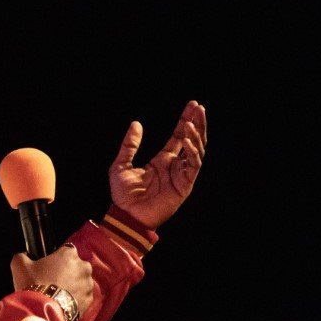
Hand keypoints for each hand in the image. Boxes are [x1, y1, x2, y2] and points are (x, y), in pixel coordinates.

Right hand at [11, 244, 94, 316]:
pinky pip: (83, 296)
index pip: (65, 251)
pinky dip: (75, 299)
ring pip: (81, 282)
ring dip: (73, 285)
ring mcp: (88, 284)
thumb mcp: (19, 265)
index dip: (56, 259)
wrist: (42, 312)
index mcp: (69, 254)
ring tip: (57, 295)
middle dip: (67, 272)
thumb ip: (22, 256)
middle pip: (75, 266)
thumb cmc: (33, 284)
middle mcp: (83, 266)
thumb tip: (24, 256)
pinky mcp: (89, 300)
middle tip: (52, 282)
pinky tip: (63, 303)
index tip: (48, 267)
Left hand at [109, 100, 206, 229]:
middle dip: (198, 124)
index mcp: (162, 160)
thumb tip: (136, 124)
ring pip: (196, 152)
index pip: (179, 136)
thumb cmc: (123, 194)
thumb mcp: (121, 164)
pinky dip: (191, 153)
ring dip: (196, 136)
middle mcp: (175, 166)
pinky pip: (192, 167)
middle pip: (192, 141)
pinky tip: (186, 141)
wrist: (125, 215)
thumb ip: (130, 145)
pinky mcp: (184, 186)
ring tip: (191, 123)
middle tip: (200, 108)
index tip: (193, 105)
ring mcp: (181, 176)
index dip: (186, 120)